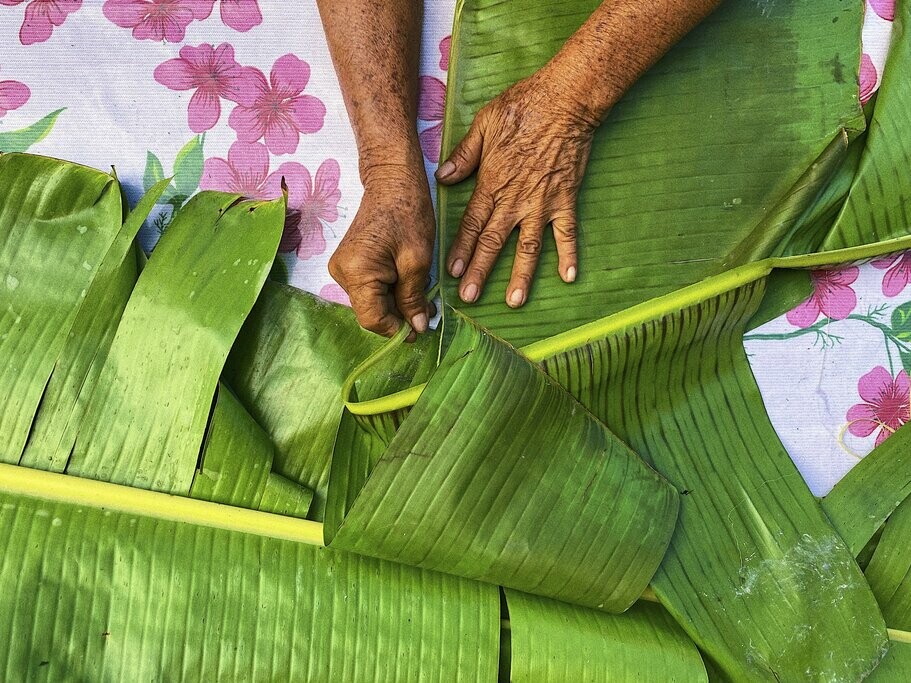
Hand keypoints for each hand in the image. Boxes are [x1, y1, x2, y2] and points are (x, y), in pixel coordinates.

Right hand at [328, 164, 434, 336]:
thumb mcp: (417, 261)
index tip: (420, 330)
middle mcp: (341, 274)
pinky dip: (389, 291)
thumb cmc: (408, 214)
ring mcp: (342, 268)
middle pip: (370, 312)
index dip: (397, 330)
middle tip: (428, 313)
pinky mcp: (349, 263)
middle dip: (399, 316)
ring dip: (396, 304)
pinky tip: (408, 284)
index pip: (372, 319)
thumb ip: (413, 298)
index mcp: (356, 273)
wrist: (392, 181)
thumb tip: (417, 328)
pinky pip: (369, 289)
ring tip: (422, 296)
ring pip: (371, 302)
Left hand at [436, 67, 597, 307]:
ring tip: (514, 301)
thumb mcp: (484, 125)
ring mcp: (542, 202)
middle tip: (469, 297)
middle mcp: (515, 199)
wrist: (565, 99)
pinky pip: (568, 232)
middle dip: (480, 271)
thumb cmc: (523, 107)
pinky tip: (569, 278)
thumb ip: (464, 156)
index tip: (450, 273)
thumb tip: (442, 178)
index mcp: (492, 183)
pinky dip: (569, 255)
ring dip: (521, 275)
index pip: (471, 224)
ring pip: (528, 246)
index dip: (460, 249)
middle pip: (494, 242)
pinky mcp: (566, 199)